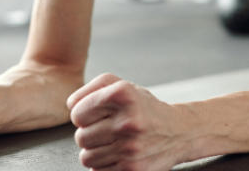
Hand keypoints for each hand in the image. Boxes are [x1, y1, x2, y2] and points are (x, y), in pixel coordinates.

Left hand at [68, 73, 185, 170]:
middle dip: (89, 134)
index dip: (83, 115)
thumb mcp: (121, 86)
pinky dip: (104, 164)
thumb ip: (90, 89)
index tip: (95, 115)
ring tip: (112, 142)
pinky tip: (118, 154)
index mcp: (123, 95)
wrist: (178, 132)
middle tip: (106, 130)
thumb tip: (70, 105)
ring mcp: (131, 148)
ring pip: (86, 157)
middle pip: (80, 137)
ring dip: (95, 151)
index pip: (77, 113)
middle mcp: (128, 121)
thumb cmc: (143, 108)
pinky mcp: (133, 170)